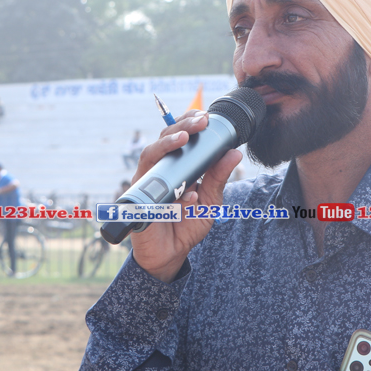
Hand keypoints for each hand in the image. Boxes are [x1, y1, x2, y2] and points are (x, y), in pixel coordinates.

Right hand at [129, 109, 242, 282]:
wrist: (170, 255)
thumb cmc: (186, 225)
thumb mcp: (209, 201)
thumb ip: (218, 178)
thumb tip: (233, 154)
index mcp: (175, 166)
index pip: (178, 136)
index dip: (188, 122)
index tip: (205, 115)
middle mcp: (158, 171)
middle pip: (163, 139)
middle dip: (181, 127)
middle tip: (200, 121)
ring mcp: (145, 184)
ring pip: (149, 156)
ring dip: (166, 145)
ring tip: (183, 139)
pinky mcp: (137, 203)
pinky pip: (149, 191)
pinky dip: (170, 192)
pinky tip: (188, 196)